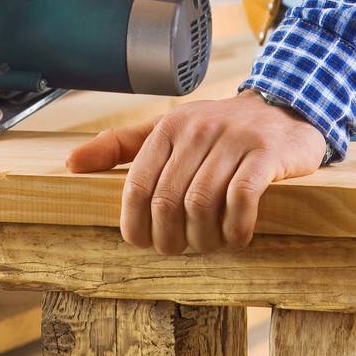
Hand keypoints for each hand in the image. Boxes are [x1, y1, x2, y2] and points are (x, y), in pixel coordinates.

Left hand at [65, 91, 328, 253]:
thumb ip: (120, 146)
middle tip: (182, 249)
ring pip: (203, 203)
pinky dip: (236, 227)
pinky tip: (238, 237)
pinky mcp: (266, 153)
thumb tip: (70, 164)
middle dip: (170, 239)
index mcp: (168, 128)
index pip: (137, 187)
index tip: (147, 243)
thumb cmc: (220, 129)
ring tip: (212, 244)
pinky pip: (242, 198)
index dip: (137, 226)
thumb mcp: (168, 130)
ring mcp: (234, 139)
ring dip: (205, 238)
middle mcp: (198, 129)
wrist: (285, 107)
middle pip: (168, 202)